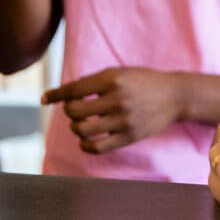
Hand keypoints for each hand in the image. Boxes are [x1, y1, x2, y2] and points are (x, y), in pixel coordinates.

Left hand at [41, 67, 184, 153]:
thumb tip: (65, 93)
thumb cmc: (144, 81)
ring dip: (76, 127)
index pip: (74, 89)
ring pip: (82, 130)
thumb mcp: (121, 72)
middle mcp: (117, 99)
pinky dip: (85, 145)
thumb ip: (95, 81)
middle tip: (76, 109)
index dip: (56, 94)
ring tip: (83, 123)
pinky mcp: (128, 136)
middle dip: (69, 110)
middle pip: (74, 111)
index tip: (44, 98)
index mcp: (113, 79)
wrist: (175, 96)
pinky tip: (87, 139)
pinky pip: (96, 147)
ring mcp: (123, 120)